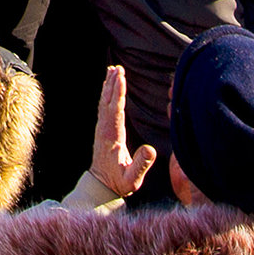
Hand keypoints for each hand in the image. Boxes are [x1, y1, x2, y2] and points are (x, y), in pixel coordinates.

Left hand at [89, 66, 159, 197]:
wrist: (102, 186)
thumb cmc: (119, 183)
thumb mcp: (133, 179)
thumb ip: (141, 164)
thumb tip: (151, 150)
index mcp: (113, 138)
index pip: (116, 111)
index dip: (119, 94)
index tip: (121, 78)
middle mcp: (105, 130)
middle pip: (109, 102)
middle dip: (113, 84)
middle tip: (117, 68)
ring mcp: (102, 129)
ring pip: (105, 103)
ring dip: (109, 86)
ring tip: (113, 69)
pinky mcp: (103, 130)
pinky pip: (104, 107)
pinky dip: (107, 94)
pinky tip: (108, 85)